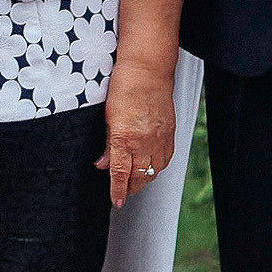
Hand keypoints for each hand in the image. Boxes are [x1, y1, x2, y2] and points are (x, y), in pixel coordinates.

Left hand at [98, 60, 177, 206]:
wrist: (148, 69)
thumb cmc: (124, 85)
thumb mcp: (107, 116)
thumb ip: (106, 143)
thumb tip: (101, 163)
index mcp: (124, 138)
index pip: (119, 173)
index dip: (117, 190)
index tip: (116, 201)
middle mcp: (144, 142)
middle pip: (138, 176)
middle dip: (130, 188)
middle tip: (124, 193)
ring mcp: (159, 138)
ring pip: (154, 170)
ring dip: (144, 179)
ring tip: (136, 183)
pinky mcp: (170, 133)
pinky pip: (166, 159)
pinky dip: (158, 167)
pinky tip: (152, 167)